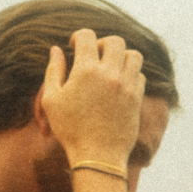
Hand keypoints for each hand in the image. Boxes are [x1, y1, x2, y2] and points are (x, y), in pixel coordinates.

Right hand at [39, 29, 144, 166]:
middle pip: (115, 41)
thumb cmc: (70, 129)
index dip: (78, 36)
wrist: (97, 156)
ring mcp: (127, 87)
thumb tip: (57, 50)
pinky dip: (131, 73)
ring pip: (134, 55)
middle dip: (102, 43)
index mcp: (86, 70)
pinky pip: (141, 76)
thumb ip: (54, 70)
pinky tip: (118, 83)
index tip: (74, 47)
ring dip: (121, 56)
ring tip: (110, 67)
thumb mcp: (51, 99)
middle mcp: (110, 75)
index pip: (87, 36)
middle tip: (94, 55)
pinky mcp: (137, 100)